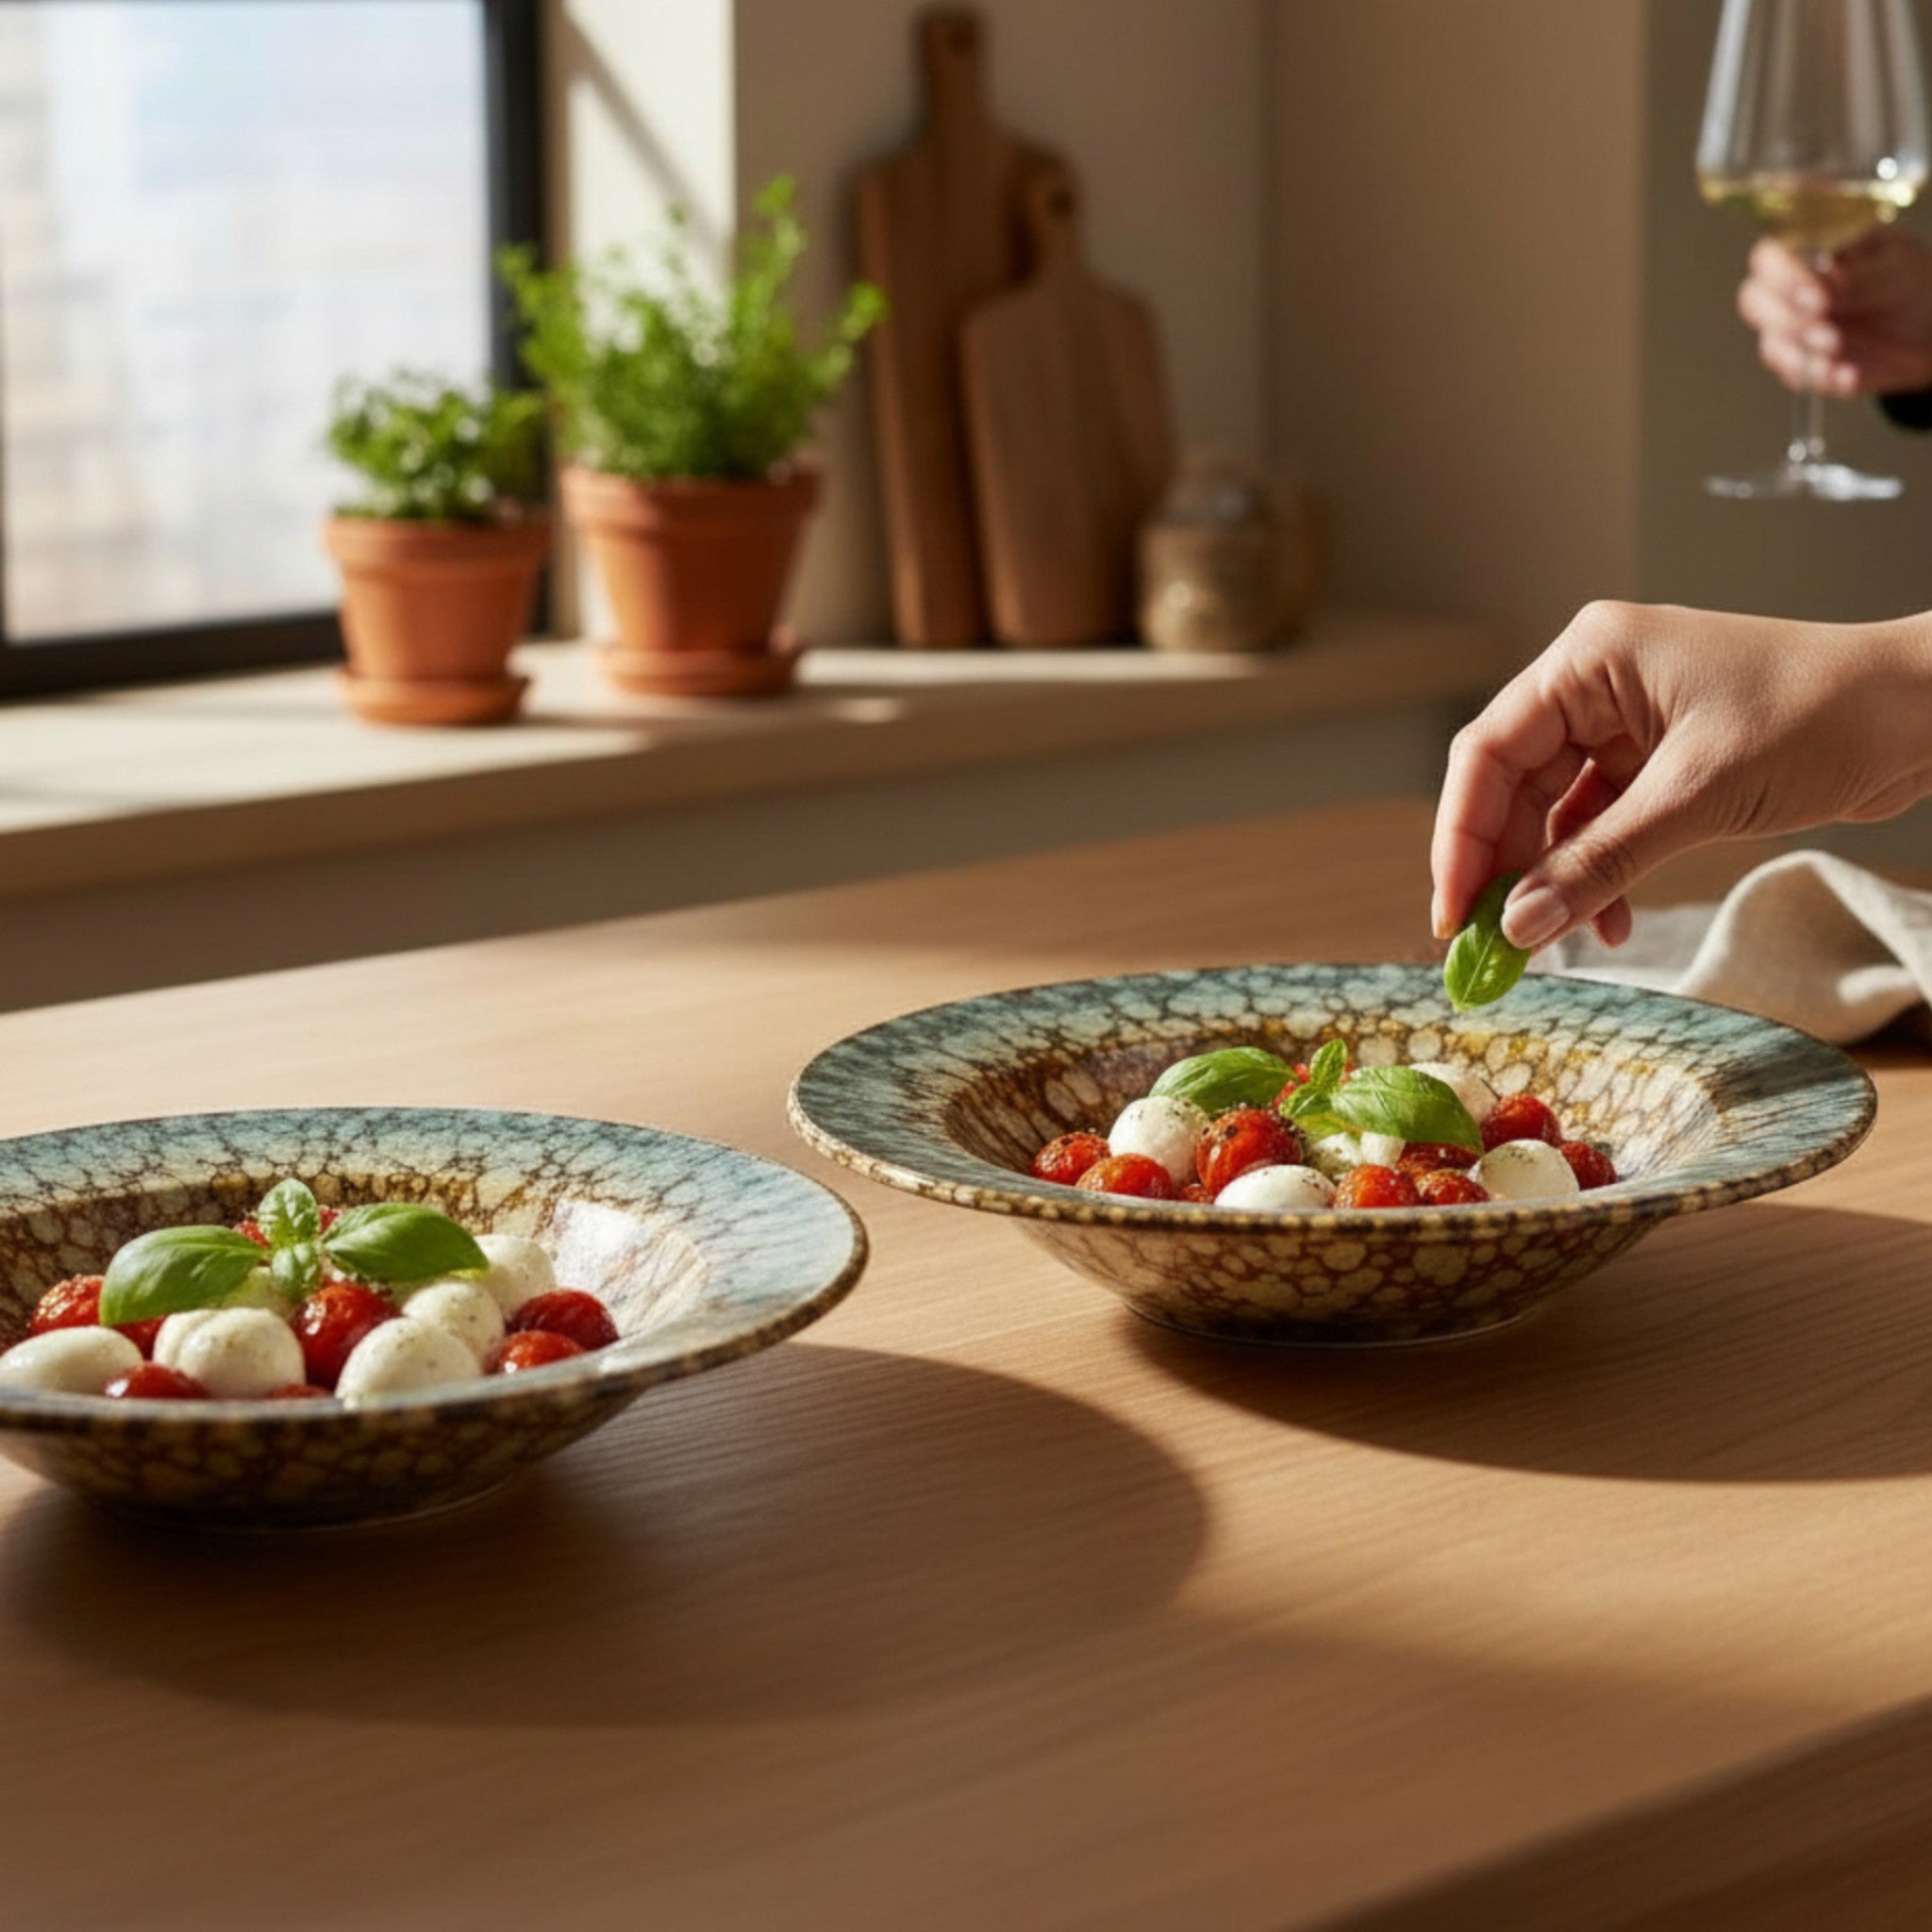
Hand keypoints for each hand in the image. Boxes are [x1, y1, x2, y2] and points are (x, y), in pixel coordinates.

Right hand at [1431, 602, 1931, 950]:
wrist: (1920, 714)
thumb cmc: (1822, 716)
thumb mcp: (1697, 797)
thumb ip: (1600, 863)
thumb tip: (1519, 925)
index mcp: (1589, 659)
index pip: (1488, 752)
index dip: (1461, 837)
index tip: (1452, 912)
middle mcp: (1594, 684)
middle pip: (1510, 785)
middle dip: (1501, 868)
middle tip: (1486, 944)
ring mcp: (1624, 723)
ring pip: (1552, 813)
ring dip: (1550, 880)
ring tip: (1546, 944)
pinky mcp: (1656, 762)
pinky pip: (1598, 825)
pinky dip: (1595, 875)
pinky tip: (1603, 923)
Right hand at [1737, 228, 1931, 397]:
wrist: (1929, 327)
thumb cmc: (1906, 280)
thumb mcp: (1893, 263)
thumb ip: (1856, 273)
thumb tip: (1821, 277)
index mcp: (1806, 252)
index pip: (1769, 258)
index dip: (1781, 275)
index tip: (1813, 293)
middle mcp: (1788, 292)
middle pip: (1754, 301)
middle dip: (1785, 318)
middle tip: (1823, 325)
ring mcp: (1791, 333)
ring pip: (1772, 345)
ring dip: (1801, 351)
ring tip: (1838, 347)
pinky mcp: (1803, 367)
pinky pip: (1798, 378)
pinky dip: (1823, 377)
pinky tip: (1849, 373)